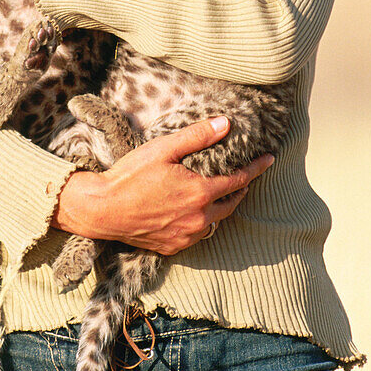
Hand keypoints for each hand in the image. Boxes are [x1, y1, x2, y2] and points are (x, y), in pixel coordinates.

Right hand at [52, 116, 273, 254]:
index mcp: (200, 193)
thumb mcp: (164, 149)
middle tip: (246, 178)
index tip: (269, 160)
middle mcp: (198, 218)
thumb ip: (197, 137)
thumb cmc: (130, 175)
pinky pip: (197, 235)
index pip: (239, 180)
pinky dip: (202, 223)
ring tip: (222, 195)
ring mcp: (186, 236)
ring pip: (215, 222)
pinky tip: (195, 213)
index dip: (256, 169)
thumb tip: (226, 123)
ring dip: (221, 208)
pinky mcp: (172, 247)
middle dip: (241, 190)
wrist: (101, 210)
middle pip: (231, 204)